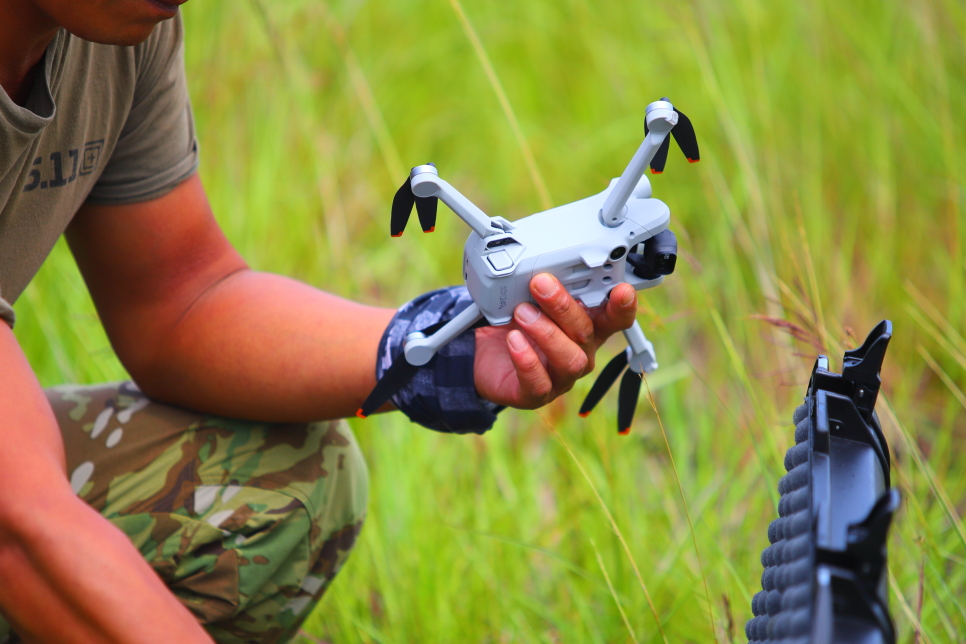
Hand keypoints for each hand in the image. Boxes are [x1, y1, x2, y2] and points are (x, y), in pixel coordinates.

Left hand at [474, 273, 637, 408]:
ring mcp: (561, 377)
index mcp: (587, 327)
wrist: (482, 358)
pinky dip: (527, 360)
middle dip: (564, 306)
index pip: (615, 318)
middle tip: (541, 285)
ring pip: (570, 360)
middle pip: (586, 332)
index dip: (623, 306)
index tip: (621, 290)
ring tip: (522, 312)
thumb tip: (542, 269)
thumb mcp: (528, 299)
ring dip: (546, 332)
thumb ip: (542, 287)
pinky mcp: (536, 394)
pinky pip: (539, 382)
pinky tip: (514, 341)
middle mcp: (580, 353)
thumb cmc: (514, 325)